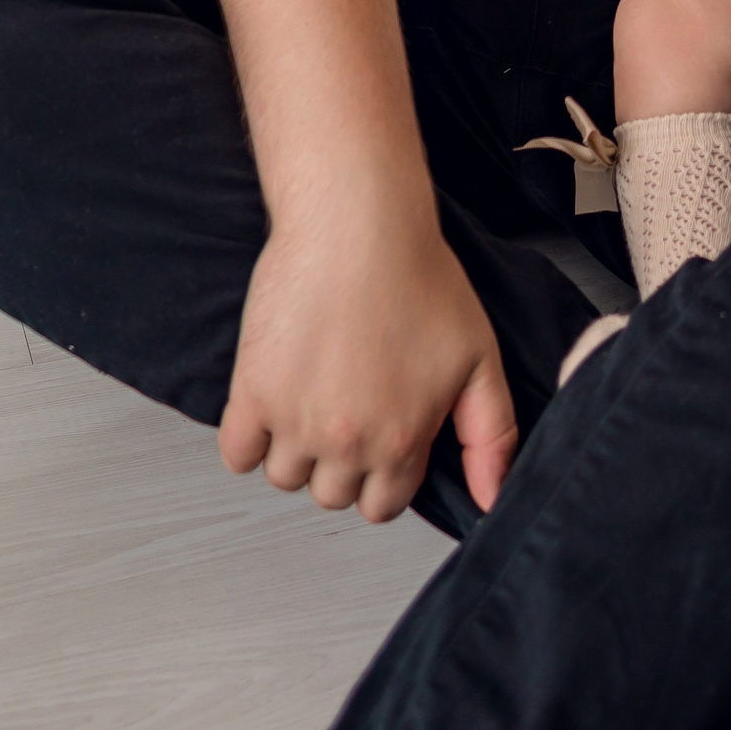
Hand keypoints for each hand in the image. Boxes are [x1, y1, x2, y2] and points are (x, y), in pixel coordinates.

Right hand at [220, 206, 518, 523]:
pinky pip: (237, 453)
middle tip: (348, 407)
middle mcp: (348, 443)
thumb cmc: (417, 276)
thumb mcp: (479, 358)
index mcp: (403, 440)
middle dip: (342, 463)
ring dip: (295, 448)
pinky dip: (250, 437)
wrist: (357, 224)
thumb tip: (493, 499)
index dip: (384, 473)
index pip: (384, 505)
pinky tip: (273, 401)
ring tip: (314, 394)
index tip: (382, 437)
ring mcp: (295, 421)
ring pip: (285, 477)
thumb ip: (491, 435)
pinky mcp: (252, 393)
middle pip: (333, 495)